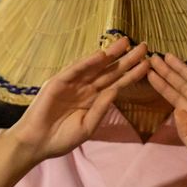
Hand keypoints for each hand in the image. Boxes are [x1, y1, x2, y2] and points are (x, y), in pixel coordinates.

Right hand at [7, 38, 149, 162]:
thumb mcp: (87, 126)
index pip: (117, 83)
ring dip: (110, 54)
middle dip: (126, 58)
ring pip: (94, 66)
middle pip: (110, 71)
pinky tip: (101, 55)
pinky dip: (87, 62)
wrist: (37, 144)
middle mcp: (85, 88)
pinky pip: (74, 70)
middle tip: (144, 46)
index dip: (132, 73)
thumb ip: (101, 109)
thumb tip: (116, 91)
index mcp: (94, 99)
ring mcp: (71, 84)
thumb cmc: (62, 138)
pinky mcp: (57, 83)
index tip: (148, 63)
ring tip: (126, 43)